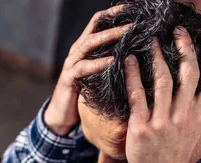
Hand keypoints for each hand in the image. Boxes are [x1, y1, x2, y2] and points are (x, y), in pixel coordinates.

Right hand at [44, 5, 130, 135]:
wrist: (63, 114)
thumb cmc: (85, 94)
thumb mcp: (100, 74)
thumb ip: (112, 62)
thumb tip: (137, 54)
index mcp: (86, 47)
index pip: (99, 23)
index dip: (115, 14)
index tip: (133, 9)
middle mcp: (78, 51)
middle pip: (95, 29)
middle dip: (115, 24)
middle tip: (134, 22)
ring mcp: (72, 63)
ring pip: (89, 44)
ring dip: (108, 38)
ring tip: (125, 34)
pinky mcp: (69, 78)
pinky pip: (83, 67)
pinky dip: (98, 63)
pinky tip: (111, 61)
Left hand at [124, 28, 200, 162]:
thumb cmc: (186, 157)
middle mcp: (184, 115)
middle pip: (188, 72)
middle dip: (185, 47)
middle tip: (177, 31)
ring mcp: (162, 121)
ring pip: (162, 80)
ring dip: (157, 57)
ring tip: (152, 42)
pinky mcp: (141, 126)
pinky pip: (137, 95)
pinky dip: (133, 76)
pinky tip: (129, 62)